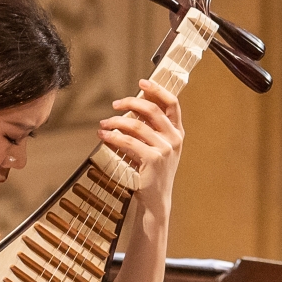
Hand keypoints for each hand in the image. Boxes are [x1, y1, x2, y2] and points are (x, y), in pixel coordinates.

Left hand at [100, 80, 183, 212]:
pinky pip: (128, 142)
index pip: (172, 103)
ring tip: (103, 124)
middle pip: (152, 109)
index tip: (142, 82)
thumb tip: (131, 107)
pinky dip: (113, 136)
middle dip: (130, 102)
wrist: (156, 199)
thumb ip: (150, 129)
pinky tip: (104, 136)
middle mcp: (174, 138)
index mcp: (178, 132)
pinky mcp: (153, 159)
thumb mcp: (158, 147)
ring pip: (136, 125)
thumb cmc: (153, 171)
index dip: (157, 89)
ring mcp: (165, 149)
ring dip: (116, 121)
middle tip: (114, 104)